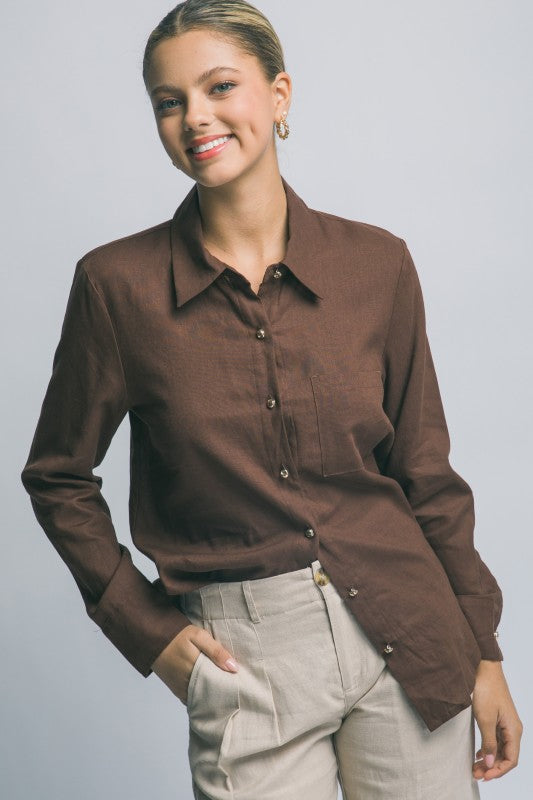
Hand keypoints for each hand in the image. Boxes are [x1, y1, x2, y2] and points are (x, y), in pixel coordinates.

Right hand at [150, 624, 238, 704]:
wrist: (153, 638)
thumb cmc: (178, 635)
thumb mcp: (199, 636)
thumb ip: (216, 651)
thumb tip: (234, 668)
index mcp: (196, 668)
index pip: (217, 685)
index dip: (229, 686)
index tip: (239, 685)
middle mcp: (187, 682)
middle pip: (210, 694)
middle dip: (222, 693)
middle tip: (234, 690)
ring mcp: (180, 688)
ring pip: (201, 698)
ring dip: (211, 696)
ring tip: (224, 693)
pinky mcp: (175, 689)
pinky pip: (191, 699)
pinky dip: (200, 697)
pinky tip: (209, 693)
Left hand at [471, 659, 522, 781]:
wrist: (484, 668)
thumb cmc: (486, 690)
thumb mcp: (484, 719)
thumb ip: (488, 742)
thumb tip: (490, 763)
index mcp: (513, 730)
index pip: (511, 759)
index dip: (498, 771)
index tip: (484, 776)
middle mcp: (513, 729)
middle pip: (506, 756)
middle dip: (492, 767)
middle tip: (475, 773)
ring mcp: (506, 724)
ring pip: (500, 749)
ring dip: (489, 759)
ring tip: (474, 767)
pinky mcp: (498, 719)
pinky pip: (496, 740)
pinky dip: (488, 749)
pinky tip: (478, 754)